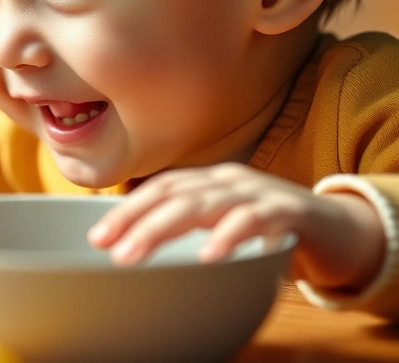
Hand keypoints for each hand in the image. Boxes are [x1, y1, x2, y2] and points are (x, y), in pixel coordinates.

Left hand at [87, 163, 385, 289]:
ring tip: (135, 254)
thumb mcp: (222, 223)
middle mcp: (228, 180)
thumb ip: (188, 228)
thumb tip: (135, 246)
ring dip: (163, 228)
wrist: (337, 226)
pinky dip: (228, 235)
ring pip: (202, 205)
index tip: (97, 235)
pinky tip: (208, 254)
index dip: (126, 209)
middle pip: (173, 194)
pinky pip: (254, 220)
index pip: (160, 188)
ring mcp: (258, 191)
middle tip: (108, 248)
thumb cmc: (270, 227)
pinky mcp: (289, 211)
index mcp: (210, 182)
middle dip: (134, 220)